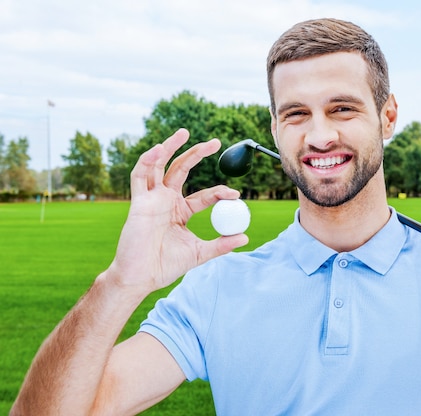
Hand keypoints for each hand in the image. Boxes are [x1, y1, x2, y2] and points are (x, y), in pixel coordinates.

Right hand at [107, 129, 248, 295]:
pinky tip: (159, 149)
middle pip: (182, 169)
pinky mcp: (138, 201)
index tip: (235, 194)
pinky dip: (148, 160)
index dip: (219, 192)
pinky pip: (140, 176)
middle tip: (217, 142)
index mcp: (180, 211)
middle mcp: (166, 200)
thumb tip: (245, 237)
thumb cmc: (165, 265)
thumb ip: (221, 244)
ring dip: (170, 146)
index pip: (204, 195)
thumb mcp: (199, 253)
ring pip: (160, 165)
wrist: (141, 277)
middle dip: (198, 153)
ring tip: (185, 132)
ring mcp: (152, 199)